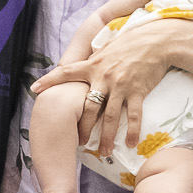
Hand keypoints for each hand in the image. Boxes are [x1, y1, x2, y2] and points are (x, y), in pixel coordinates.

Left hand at [38, 23, 177, 162]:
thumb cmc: (133, 41)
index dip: (49, 80)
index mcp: (94, 64)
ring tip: (103, 152)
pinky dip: (131, 131)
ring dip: (105, 136)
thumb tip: (86, 64)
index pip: (66, 73)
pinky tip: (129, 144)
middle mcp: (104, 77)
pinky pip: (133, 116)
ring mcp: (121, 86)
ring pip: (109, 117)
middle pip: (88, 108)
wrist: (158, 40)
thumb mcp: (108, 46)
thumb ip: (96, 59)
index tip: (34, 89)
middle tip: (78, 142)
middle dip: (82, 127)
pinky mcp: (138, 92)